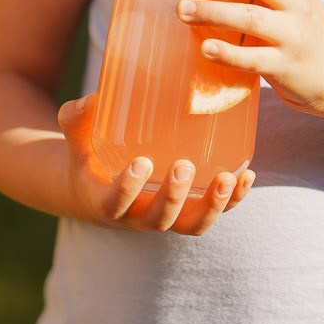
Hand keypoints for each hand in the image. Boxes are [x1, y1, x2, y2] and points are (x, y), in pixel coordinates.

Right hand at [55, 93, 254, 234]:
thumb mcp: (77, 142)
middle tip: (184, 165)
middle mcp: (138, 217)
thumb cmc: (89, 160)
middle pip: (160, 219)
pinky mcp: (187, 211)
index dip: (128, 189)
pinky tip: (246, 176)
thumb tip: (91, 99)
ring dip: (213, 205)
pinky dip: (232, 200)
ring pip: (192, 225)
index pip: (115, 205)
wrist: (99, 189)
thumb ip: (77, 121)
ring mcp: (166, 217)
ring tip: (228, 179)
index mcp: (107, 203)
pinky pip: (212, 212)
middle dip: (174, 196)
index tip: (141, 163)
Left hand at [177, 0, 323, 117]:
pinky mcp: (285, 67)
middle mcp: (298, 5)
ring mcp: (293, 36)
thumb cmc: (305, 32)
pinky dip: (228, 53)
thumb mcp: (295, 1)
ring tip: (183, 9)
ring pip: (251, 18)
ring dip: (214, 11)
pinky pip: (253, 59)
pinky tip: (206, 47)